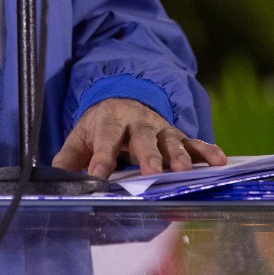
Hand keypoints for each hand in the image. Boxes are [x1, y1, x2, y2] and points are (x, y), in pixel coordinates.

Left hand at [51, 98, 226, 178]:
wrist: (121, 98)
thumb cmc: (100, 125)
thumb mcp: (80, 136)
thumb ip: (69, 156)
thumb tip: (54, 176)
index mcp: (109, 121)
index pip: (105, 140)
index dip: (100, 158)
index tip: (96, 176)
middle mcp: (137, 122)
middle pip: (142, 137)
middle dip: (148, 155)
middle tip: (152, 173)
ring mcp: (159, 127)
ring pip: (170, 140)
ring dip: (178, 155)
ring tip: (185, 171)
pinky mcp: (176, 134)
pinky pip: (194, 141)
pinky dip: (206, 151)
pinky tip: (219, 161)